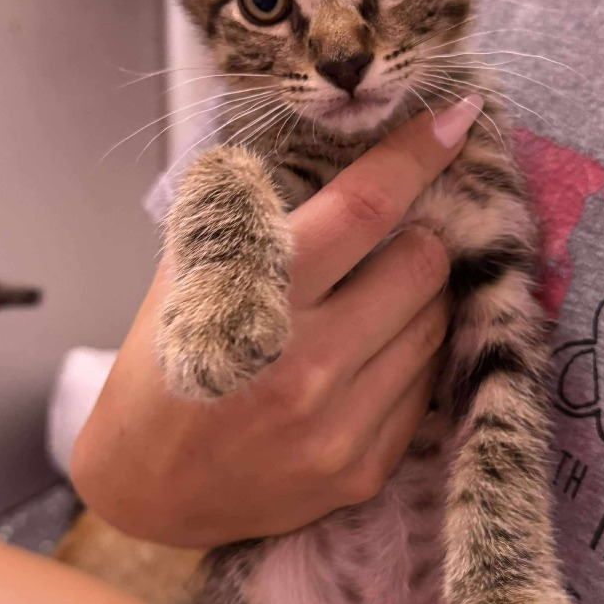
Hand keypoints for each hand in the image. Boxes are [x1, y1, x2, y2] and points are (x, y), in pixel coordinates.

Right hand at [72, 96, 481, 545]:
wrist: (148, 483)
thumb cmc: (167, 358)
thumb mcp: (190, 269)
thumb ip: (263, 214)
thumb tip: (351, 160)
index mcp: (257, 295)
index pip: (364, 207)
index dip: (417, 155)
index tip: (455, 120)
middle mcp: (306, 362)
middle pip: (423, 265)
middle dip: (415, 240)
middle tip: (382, 249)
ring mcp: (339, 425)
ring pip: (435, 325)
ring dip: (415, 300)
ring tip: (368, 307)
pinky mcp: (361, 470)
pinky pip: (425, 388)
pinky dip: (405, 359)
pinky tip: (363, 363)